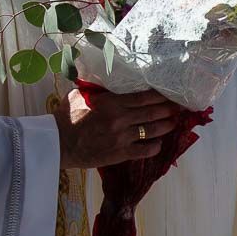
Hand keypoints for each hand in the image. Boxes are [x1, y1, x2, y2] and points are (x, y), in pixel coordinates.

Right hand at [52, 88, 181, 169]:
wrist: (57, 143)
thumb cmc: (67, 117)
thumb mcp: (81, 95)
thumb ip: (98, 89)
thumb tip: (110, 81)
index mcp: (111, 103)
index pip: (143, 97)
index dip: (160, 97)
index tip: (169, 95)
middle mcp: (120, 119)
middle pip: (152, 113)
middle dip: (168, 110)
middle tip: (178, 108)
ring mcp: (122, 137)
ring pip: (151, 131)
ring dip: (165, 127)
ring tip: (173, 123)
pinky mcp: (120, 153)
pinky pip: (144, 151)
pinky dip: (154, 147)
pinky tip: (159, 144)